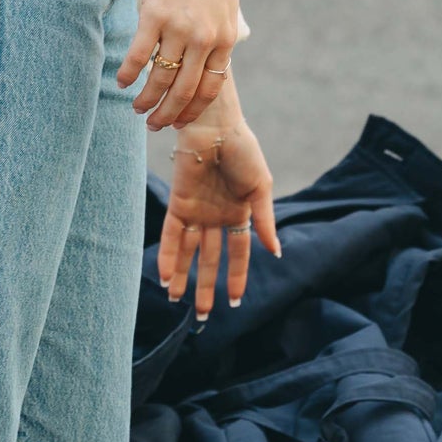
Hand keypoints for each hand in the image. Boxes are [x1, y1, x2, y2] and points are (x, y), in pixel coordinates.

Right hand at [117, 0, 242, 131]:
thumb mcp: (225, 4)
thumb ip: (216, 33)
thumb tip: (204, 57)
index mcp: (224, 39)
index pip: (209, 89)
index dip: (191, 110)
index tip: (178, 120)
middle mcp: (204, 39)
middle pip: (184, 92)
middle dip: (167, 115)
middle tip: (154, 125)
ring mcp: (179, 29)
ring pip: (160, 79)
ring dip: (146, 100)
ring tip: (136, 108)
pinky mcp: (155, 15)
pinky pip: (138, 55)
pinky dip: (128, 73)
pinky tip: (120, 82)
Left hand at [159, 105, 279, 317]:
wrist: (217, 126)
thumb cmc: (243, 151)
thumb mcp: (260, 189)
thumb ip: (264, 221)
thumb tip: (276, 253)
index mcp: (240, 213)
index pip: (239, 253)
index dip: (237, 277)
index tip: (235, 302)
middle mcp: (217, 217)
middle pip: (211, 259)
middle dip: (207, 286)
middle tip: (203, 315)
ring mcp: (197, 211)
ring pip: (189, 252)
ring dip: (184, 276)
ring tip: (178, 301)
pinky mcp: (179, 203)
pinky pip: (173, 235)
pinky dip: (169, 256)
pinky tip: (165, 277)